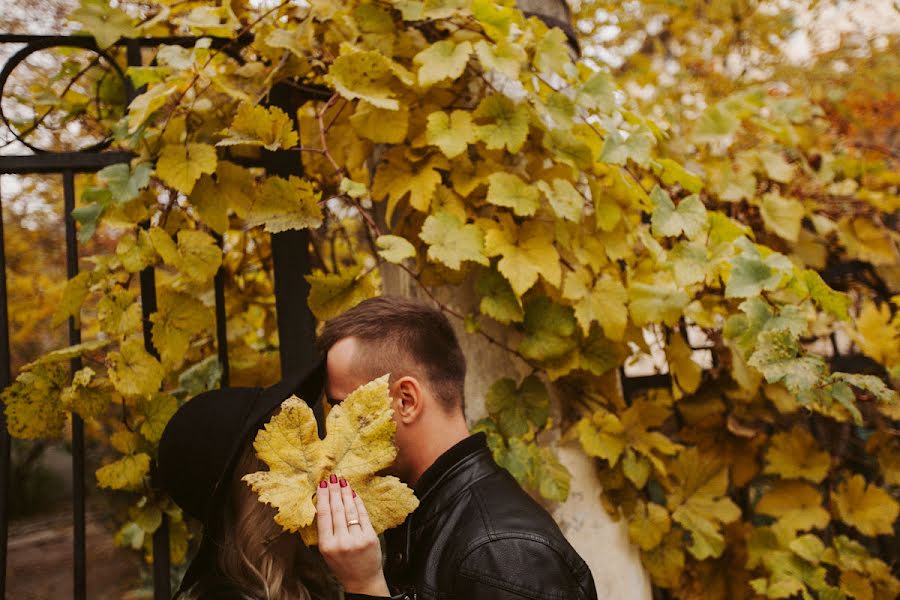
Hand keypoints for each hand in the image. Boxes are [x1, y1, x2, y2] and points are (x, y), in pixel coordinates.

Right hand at [316, 474, 388, 595]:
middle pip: (337, 510)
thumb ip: (326, 530)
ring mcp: (357, 539)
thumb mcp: (327, 551)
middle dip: (334, 491)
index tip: (321, 484)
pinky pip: (363, 515)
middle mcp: (341, 542)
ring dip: (346, 493)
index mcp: (327, 546)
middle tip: (332, 477)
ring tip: (342, 482)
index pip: (323, 515)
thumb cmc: (342, 564)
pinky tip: (354, 493)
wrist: (362, 580)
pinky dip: (358, 503)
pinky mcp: (370, 537)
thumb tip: (325, 503)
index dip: (323, 497)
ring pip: (350, 510)